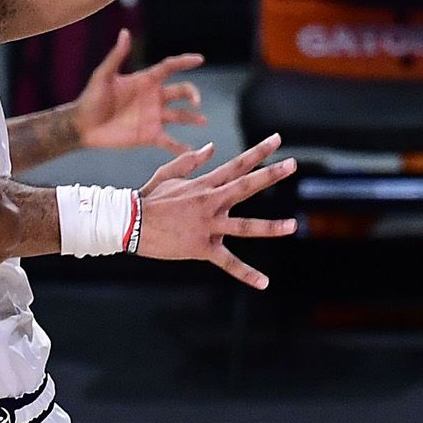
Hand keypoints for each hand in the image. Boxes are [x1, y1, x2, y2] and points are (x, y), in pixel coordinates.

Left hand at [71, 29, 206, 154]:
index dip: (184, 62)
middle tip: (197, 101)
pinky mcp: (149, 136)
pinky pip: (169, 142)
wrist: (82, 125)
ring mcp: (153, 117)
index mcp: (144, 81)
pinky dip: (180, 147)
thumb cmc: (91, 98)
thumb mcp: (103, 75)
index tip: (199, 59)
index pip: (169, 68)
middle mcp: (153, 97)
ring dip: (193, 118)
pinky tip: (191, 150)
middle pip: (180, 91)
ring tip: (204, 121)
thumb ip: (116, 56)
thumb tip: (125, 32)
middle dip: (192, 93)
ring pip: (180, 116)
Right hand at [134, 133, 297, 289]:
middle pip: (246, 186)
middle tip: (293, 164)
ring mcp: (207, 225)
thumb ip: (191, 160)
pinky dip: (246, 273)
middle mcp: (210, 202)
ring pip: (244, 226)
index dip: (259, 152)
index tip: (278, 140)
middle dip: (271, 175)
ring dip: (270, 227)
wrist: (129, 222)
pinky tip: (264, 282)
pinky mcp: (202, 248)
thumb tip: (211, 147)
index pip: (237, 164)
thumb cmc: (148, 198)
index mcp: (204, 184)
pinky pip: (228, 262)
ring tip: (293, 225)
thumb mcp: (168, 173)